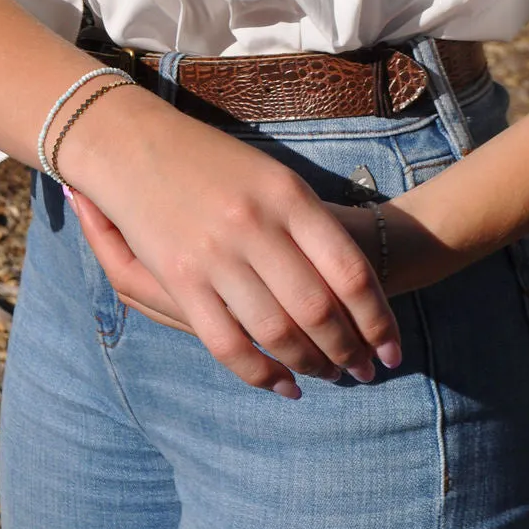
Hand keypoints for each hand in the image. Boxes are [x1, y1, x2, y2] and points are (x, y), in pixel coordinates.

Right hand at [59, 101, 402, 397]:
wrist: (135, 142)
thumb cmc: (214, 160)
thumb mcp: (273, 176)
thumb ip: (312, 224)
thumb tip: (357, 286)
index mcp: (288, 194)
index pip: (350, 271)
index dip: (378, 320)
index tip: (392, 348)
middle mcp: (255, 225)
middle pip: (318, 309)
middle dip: (349, 350)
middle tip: (365, 371)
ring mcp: (215, 254)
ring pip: (277, 332)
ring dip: (311, 364)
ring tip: (329, 376)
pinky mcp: (180, 280)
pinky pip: (228, 344)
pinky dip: (261, 374)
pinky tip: (283, 385)